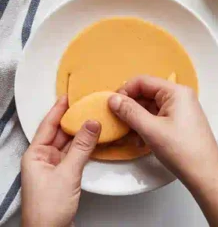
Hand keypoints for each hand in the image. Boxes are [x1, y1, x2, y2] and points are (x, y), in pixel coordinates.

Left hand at [20, 96, 98, 226]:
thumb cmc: (47, 209)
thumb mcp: (68, 173)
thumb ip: (82, 147)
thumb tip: (92, 124)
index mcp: (35, 155)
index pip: (48, 126)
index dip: (59, 110)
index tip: (69, 96)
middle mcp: (42, 160)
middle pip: (60, 134)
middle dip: (74, 120)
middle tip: (89, 105)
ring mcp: (53, 169)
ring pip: (70, 145)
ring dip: (82, 134)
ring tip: (95, 119)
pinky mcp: (64, 178)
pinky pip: (75, 156)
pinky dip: (85, 148)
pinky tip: (95, 141)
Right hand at [108, 77, 217, 226]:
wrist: (203, 172)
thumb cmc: (180, 149)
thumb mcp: (150, 129)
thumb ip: (130, 112)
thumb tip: (112, 98)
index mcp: (176, 92)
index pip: (143, 81)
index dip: (124, 91)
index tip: (110, 107)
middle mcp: (179, 97)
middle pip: (146, 94)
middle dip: (130, 109)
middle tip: (116, 124)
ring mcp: (180, 110)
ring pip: (150, 108)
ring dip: (136, 121)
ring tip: (128, 137)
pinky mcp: (179, 123)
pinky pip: (157, 119)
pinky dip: (145, 128)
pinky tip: (139, 143)